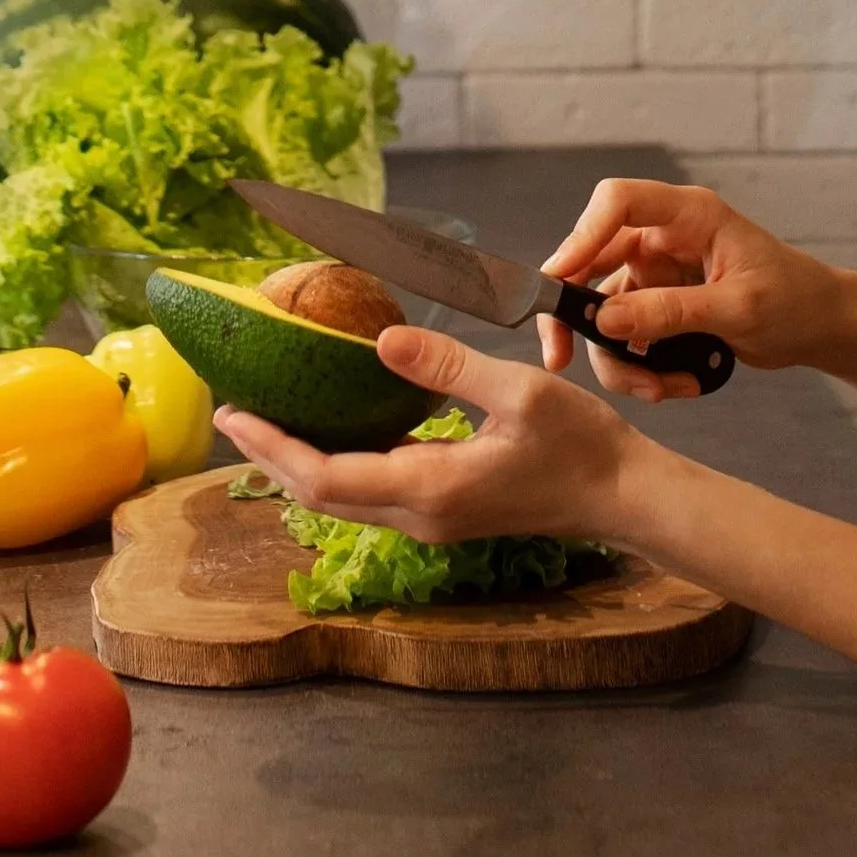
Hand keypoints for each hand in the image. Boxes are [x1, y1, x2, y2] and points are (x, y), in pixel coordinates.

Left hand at [212, 327, 665, 550]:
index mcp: (431, 488)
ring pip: (343, 499)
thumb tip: (382, 337)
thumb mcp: (517, 390)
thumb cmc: (581, 444)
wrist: (623, 496)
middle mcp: (420, 515)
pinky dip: (337, 464)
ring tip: (268, 419)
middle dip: (272, 454)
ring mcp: (432, 519)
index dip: (273, 446)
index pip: (325, 477)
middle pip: (320, 495)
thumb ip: (447, 366)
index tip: (235, 412)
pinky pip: (372, 493)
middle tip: (233, 411)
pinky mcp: (445, 512)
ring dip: (300, 462)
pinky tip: (333, 430)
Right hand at [538, 179, 848, 398]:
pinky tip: (675, 385)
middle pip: (590, 261)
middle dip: (573, 315)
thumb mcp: (737, 308)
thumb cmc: (795, 300)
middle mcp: (664, 238)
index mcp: (688, 215)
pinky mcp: (659, 306)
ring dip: (619, 358)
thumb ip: (671, 312)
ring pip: (603, 311)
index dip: (582, 235)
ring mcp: (658, 273)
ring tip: (659, 389)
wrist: (821, 326)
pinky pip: (627, 337)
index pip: (618, 202)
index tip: (559, 281)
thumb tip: (604, 320)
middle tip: (560, 358)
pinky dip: (640, 367)